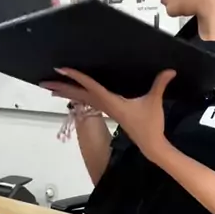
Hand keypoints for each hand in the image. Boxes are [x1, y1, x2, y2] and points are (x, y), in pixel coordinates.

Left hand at [49, 68, 175, 161]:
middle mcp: (104, 105)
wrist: (151, 144)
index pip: (89, 86)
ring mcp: (105, 109)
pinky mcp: (109, 111)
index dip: (76, 77)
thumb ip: (160, 84)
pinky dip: (79, 95)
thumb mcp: (154, 102)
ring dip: (66, 92)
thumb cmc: (150, 125)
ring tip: (51, 88)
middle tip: (44, 81)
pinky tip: (74, 94)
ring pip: (81, 99)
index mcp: (111, 101)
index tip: (62, 69)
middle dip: (61, 87)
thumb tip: (170, 70)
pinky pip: (88, 102)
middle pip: (78, 94)